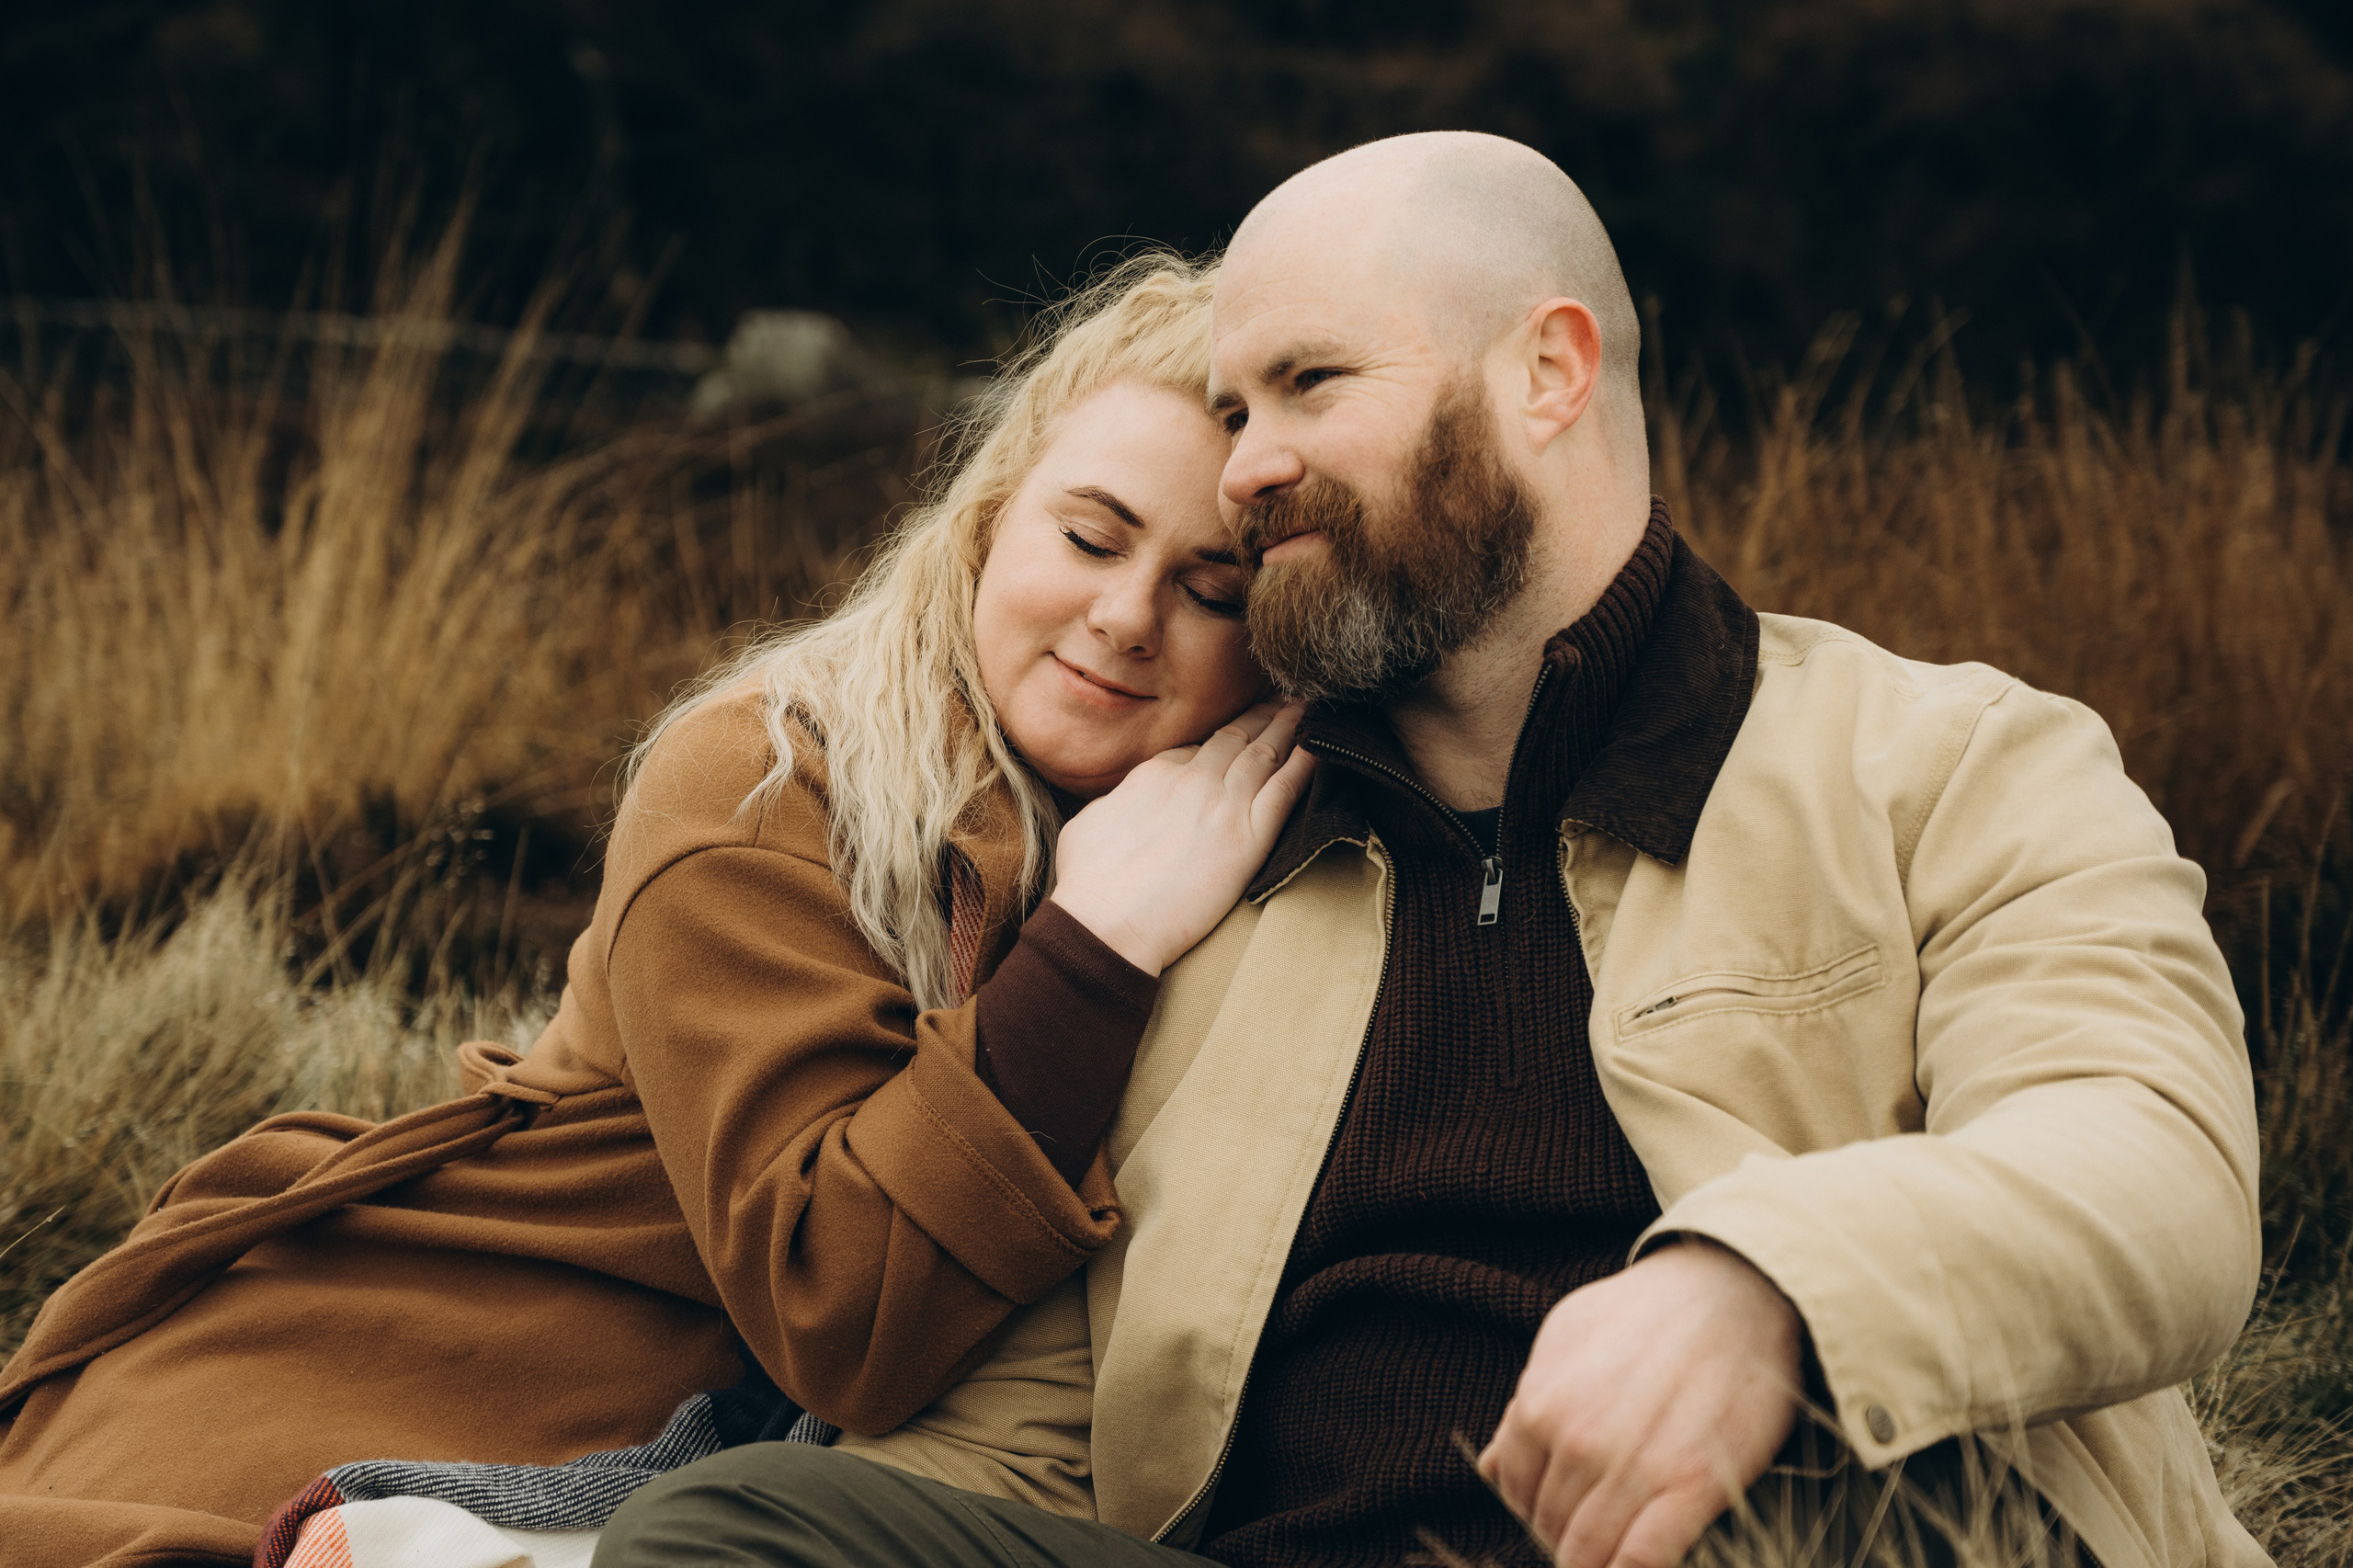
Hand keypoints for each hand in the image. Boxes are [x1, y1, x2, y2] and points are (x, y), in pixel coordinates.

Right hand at [1048, 699, 1315, 974]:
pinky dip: (1306, 763)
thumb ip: (1119, 801)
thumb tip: (1127, 801)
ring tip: (1305, 709)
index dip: (1220, 739)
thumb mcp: (1089, 822)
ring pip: (1265, 753)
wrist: (1106, 922)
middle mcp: (1192, 778)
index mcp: (1153, 774)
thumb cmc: (1087, 882)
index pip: (1196, 749)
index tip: (1234, 733)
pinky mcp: (1249, 837)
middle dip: (1261, 717)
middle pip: (1235, 738)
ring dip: (1288, 727)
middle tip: (1282, 700)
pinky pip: (1286, 789)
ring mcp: (1223, 804)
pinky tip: (1320, 744)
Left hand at [1478, 1239, 1802, 1567]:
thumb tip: (1492, 1465)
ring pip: (1591, 1553)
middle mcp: (1578, 1442)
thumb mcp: (1564, 1336)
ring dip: (1592, 1564)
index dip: (1533, 1510)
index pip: (1514, 1491)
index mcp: (1539, 1406)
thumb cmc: (1645, 1313)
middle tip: (1588, 1536)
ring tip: (1606, 1558)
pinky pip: (1644, 1559)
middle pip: (1551, 1526)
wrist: (1733, 1292)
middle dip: (1564, 1539)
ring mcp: (1634, 1467)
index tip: (1556, 1514)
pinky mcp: (1692, 1486)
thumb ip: (1525, 1402)